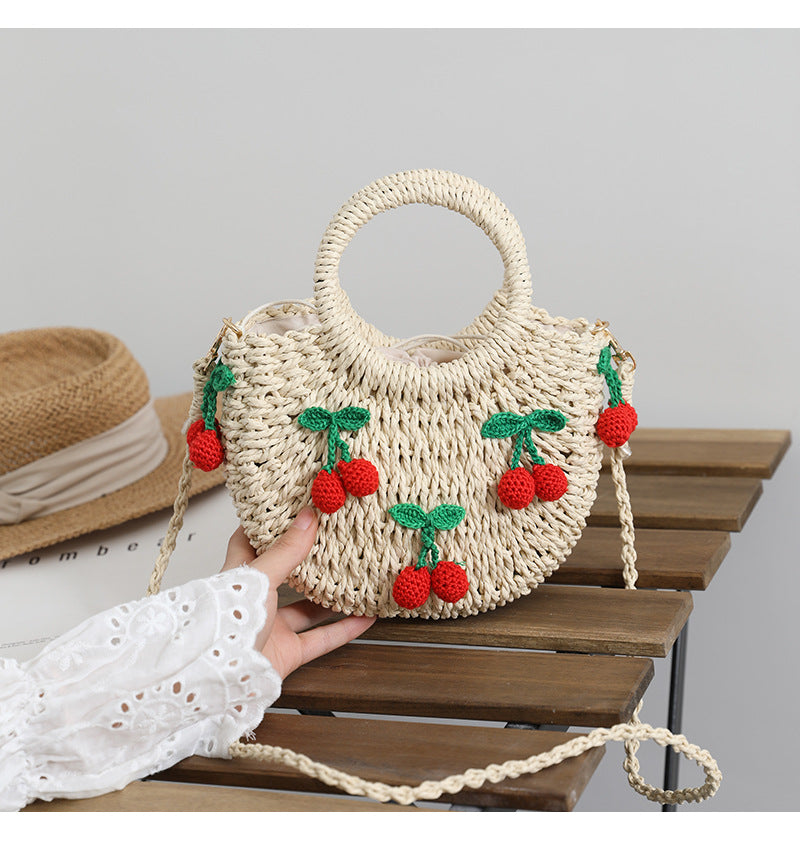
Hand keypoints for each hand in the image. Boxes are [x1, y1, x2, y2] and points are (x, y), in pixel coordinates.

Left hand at [221, 508, 375, 678]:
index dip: (265, 526)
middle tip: (330, 540)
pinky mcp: (286, 653)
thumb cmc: (226, 624)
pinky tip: (364, 617)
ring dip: (329, 597)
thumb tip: (308, 518)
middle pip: (283, 576)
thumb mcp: (259, 578)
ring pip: (306, 609)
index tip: (288, 509)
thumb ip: (286, 551)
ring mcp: (271, 628)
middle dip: (306, 561)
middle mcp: (255, 602)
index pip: (248, 543)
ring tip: (353, 577)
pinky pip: (321, 638)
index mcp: (240, 577)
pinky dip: (344, 629)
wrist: (220, 677)